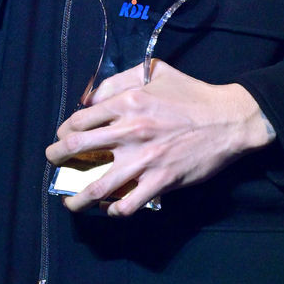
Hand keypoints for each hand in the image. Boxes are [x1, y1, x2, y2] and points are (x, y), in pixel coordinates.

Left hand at [45, 60, 274, 216]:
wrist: (229, 120)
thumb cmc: (191, 94)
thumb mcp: (155, 72)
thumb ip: (121, 80)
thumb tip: (92, 98)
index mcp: (128, 102)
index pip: (80, 120)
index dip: (64, 130)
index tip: (62, 137)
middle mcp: (131, 131)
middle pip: (78, 149)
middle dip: (57, 159)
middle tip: (54, 164)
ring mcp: (145, 159)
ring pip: (98, 185)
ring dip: (77, 198)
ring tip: (69, 203)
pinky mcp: (161, 180)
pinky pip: (129, 204)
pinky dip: (115, 210)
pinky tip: (111, 210)